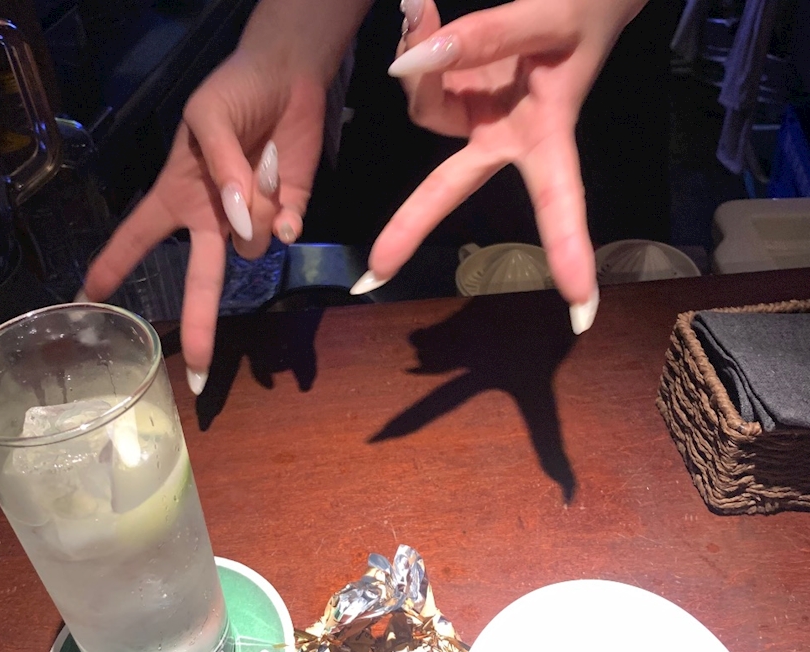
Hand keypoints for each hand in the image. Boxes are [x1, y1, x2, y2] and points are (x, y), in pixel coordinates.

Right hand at [82, 47, 324, 387]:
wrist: (289, 79)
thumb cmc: (233, 93)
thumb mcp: (206, 115)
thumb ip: (218, 167)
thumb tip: (235, 218)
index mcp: (178, 196)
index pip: (139, 237)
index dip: (115, 266)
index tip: (91, 300)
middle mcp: (213, 220)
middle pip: (200, 280)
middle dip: (199, 325)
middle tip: (195, 372)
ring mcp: (252, 223)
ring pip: (252, 246)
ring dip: (254, 207)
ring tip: (259, 159)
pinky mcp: (287, 216)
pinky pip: (284, 235)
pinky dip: (284, 214)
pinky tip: (281, 184)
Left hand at [357, 0, 647, 333]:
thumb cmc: (587, 8)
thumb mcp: (552, 18)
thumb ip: (488, 37)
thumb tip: (408, 59)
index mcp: (548, 135)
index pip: (559, 203)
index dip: (569, 253)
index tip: (581, 313)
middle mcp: (508, 137)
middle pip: (451, 187)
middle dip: (411, 225)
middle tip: (373, 274)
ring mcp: (478, 116)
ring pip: (423, 110)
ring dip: (416, 64)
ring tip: (422, 7)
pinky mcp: (458, 90)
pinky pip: (419, 78)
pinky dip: (414, 46)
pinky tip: (421, 10)